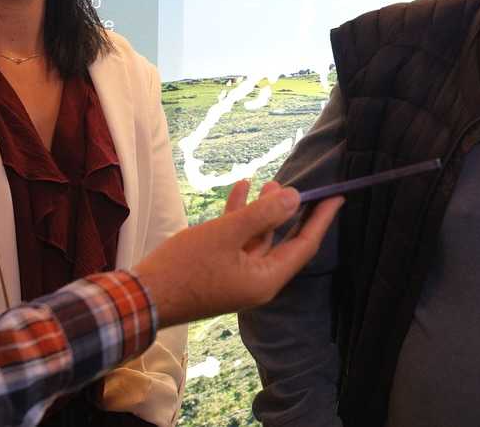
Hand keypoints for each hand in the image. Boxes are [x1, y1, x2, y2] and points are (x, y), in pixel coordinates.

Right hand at [134, 179, 340, 326]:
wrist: (142, 297)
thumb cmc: (186, 267)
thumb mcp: (226, 234)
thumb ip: (262, 215)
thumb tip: (295, 198)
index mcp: (266, 279)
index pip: (305, 245)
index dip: (321, 219)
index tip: (337, 197)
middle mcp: (257, 281)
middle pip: (283, 241)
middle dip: (287, 210)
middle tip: (293, 184)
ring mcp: (238, 278)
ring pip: (258, 239)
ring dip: (262, 211)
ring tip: (265, 182)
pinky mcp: (221, 272)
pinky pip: (239, 243)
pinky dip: (240, 219)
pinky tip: (239, 191)